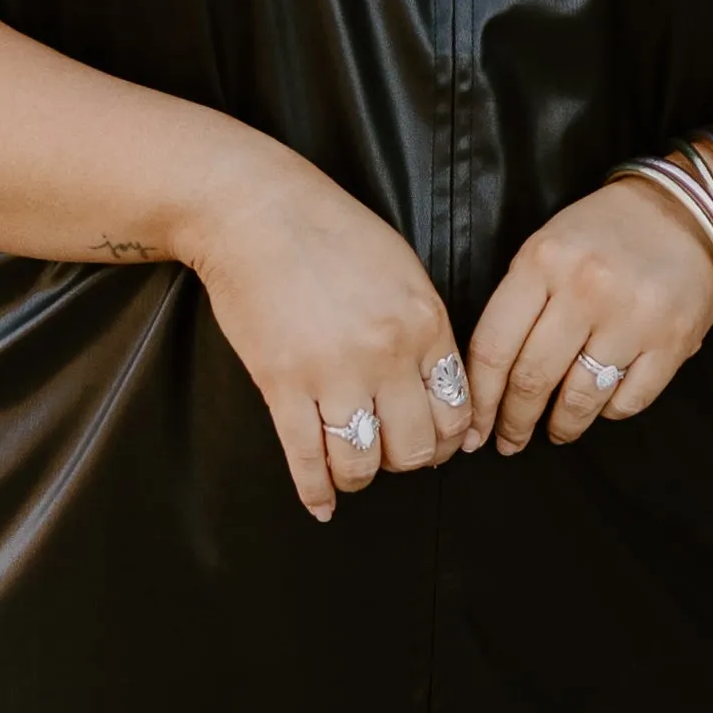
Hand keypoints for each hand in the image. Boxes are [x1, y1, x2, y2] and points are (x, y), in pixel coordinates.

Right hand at [181, 151, 475, 523]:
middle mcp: (387, 355)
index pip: (456, 411)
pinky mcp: (282, 384)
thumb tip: (442, 388)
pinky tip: (321, 503)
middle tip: (392, 455)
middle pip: (415, 447)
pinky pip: (306, 458)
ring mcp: (333, 373)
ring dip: (360, 476)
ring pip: (363, 462)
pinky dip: (315, 490)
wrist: (256, 210)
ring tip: (352, 471)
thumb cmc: (331, 232)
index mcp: (426, 324)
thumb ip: (427, 330)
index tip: (435, 443)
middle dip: (406, 462)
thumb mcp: (403, 271)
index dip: (449, 440)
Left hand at [464, 178, 712, 453]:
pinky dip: (609, 411)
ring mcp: (632, 318)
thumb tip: (490, 380)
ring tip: (555, 431)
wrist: (685, 211)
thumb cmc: (605, 232)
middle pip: (532, 379)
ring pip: (579, 398)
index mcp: (542, 262)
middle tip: (509, 441)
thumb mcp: (546, 247)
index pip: (494, 347)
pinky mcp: (673, 341)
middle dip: (514, 422)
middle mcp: (585, 290)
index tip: (475, 427)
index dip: (480, 399)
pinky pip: (628, 401)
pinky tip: (602, 404)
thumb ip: (518, 303)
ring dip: (562, 426)